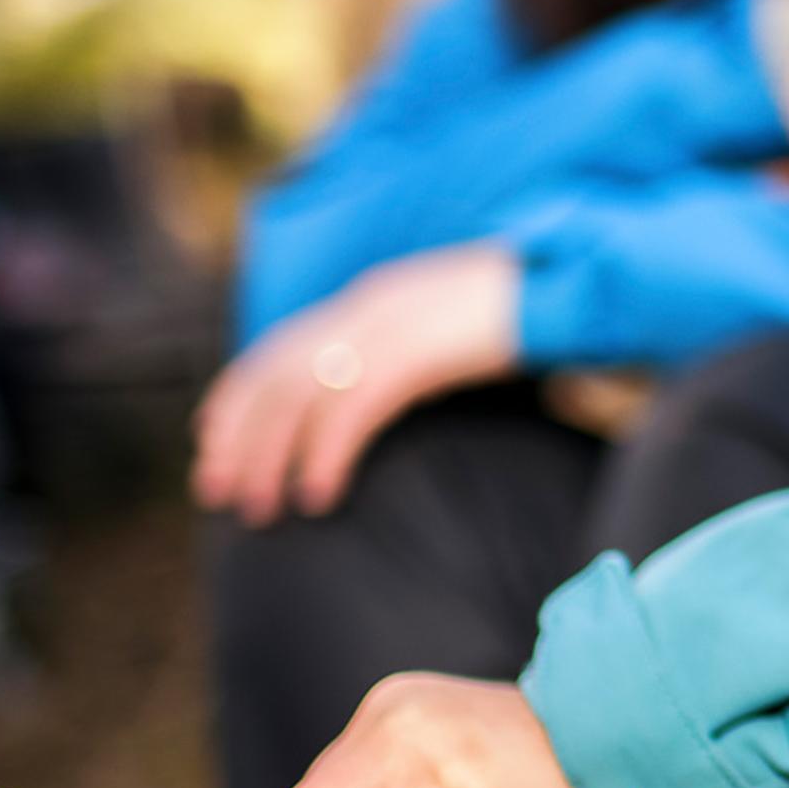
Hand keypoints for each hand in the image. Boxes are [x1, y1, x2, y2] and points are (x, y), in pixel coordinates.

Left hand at [192, 243, 518, 525]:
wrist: (577, 278)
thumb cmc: (531, 315)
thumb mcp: (456, 333)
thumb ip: (415, 355)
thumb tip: (387, 395)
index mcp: (374, 300)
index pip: (279, 347)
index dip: (237, 395)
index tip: (210, 440)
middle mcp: (369, 307)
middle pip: (276, 374)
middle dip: (236, 437)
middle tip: (216, 493)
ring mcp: (392, 325)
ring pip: (301, 395)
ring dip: (269, 457)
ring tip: (259, 509)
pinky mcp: (418, 349)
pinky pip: (353, 408)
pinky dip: (326, 454)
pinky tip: (318, 495)